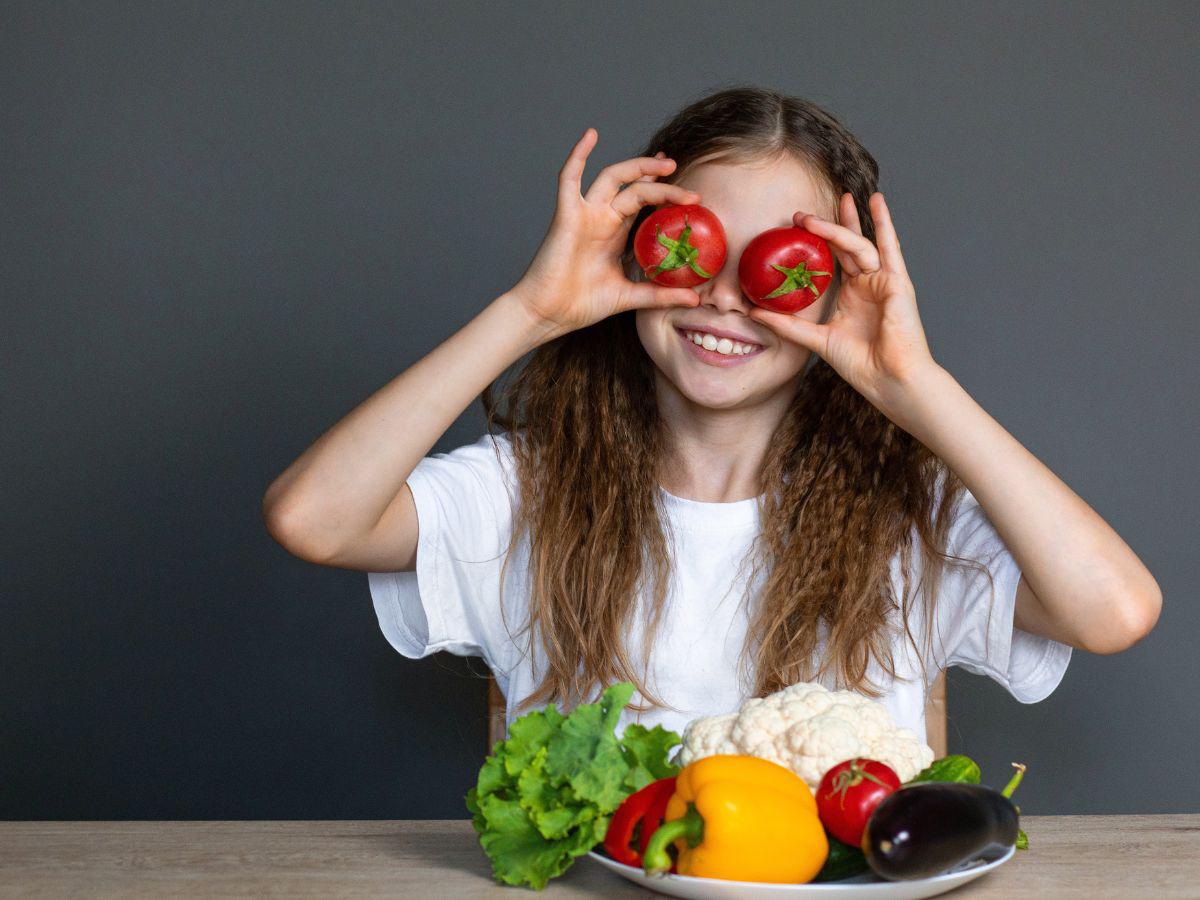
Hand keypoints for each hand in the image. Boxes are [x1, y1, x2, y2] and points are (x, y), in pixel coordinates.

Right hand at [510, 127, 702, 339]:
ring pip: (612, 178)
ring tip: (665, 164)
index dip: (664, 192)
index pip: (643, 202)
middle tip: (682, 176)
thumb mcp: (629, 297)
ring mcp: (584, 214)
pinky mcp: (566, 215)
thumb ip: (660, 294)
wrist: (548, 314)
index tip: (690, 194)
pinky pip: (569, 179)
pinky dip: (578, 155)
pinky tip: (591, 135)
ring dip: (638, 166)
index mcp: (615, 233)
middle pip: (634, 186)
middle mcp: (601, 218)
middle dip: (658, 177)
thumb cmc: (580, 305)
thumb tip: (694, 299)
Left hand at [746, 191, 939, 412]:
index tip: (793, 228)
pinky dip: (884, 223)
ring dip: (841, 225)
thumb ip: (787, 324)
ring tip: (824, 209)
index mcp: (852, 295)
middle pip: (846, 245)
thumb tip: (753, 313)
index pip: (832, 259)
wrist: (888, 380)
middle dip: (825, 227)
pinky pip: (890, 247)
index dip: (815, 243)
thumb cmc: (860, 364)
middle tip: (799, 214)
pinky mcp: (896, 282)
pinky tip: (875, 200)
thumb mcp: (816, 339)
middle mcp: (868, 284)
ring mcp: (883, 281)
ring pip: (859, 245)